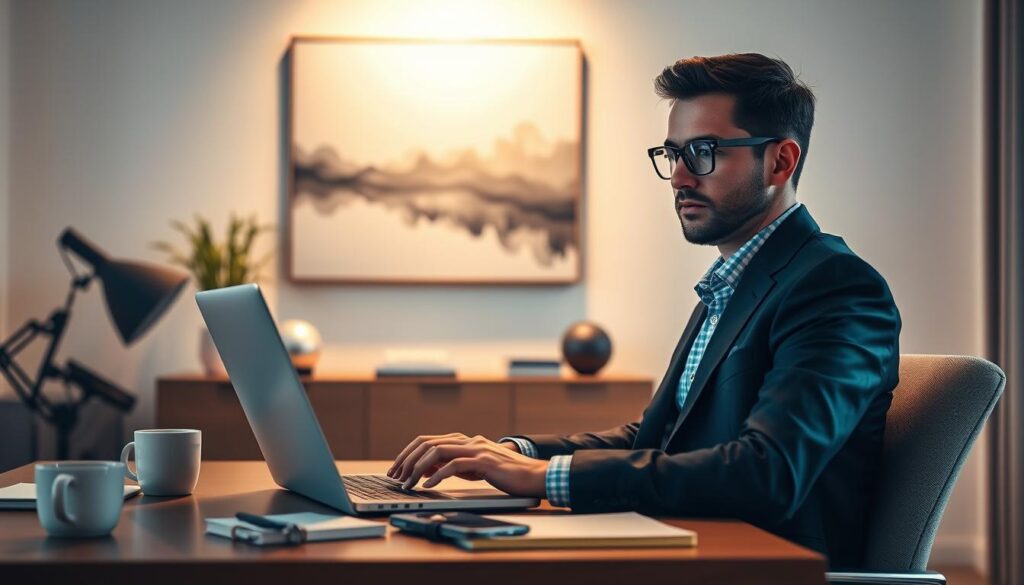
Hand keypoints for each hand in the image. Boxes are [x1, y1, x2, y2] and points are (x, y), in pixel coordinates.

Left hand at [385, 433, 547, 495]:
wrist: (533, 475)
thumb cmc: (505, 474)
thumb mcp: (475, 468)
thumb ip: (454, 464)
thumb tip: (428, 471)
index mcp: (464, 441)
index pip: (427, 440)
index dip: (408, 453)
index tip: (396, 468)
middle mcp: (468, 440)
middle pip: (427, 443)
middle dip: (407, 460)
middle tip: (396, 477)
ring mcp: (476, 449)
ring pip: (437, 451)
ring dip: (418, 468)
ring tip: (408, 484)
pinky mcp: (484, 461)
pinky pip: (454, 464)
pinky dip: (438, 475)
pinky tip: (429, 486)